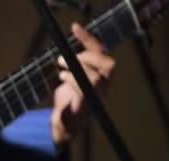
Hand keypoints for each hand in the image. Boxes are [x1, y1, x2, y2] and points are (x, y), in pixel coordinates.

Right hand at [51, 22, 115, 144]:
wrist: (71, 119)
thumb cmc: (67, 122)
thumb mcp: (63, 123)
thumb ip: (63, 118)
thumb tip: (63, 111)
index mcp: (95, 98)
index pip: (94, 80)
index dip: (78, 76)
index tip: (62, 76)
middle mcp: (103, 86)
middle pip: (106, 64)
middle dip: (86, 59)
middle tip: (63, 62)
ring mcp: (101, 76)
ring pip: (103, 53)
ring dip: (87, 44)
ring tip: (64, 54)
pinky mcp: (96, 67)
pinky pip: (97, 48)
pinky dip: (87, 37)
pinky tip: (75, 30)